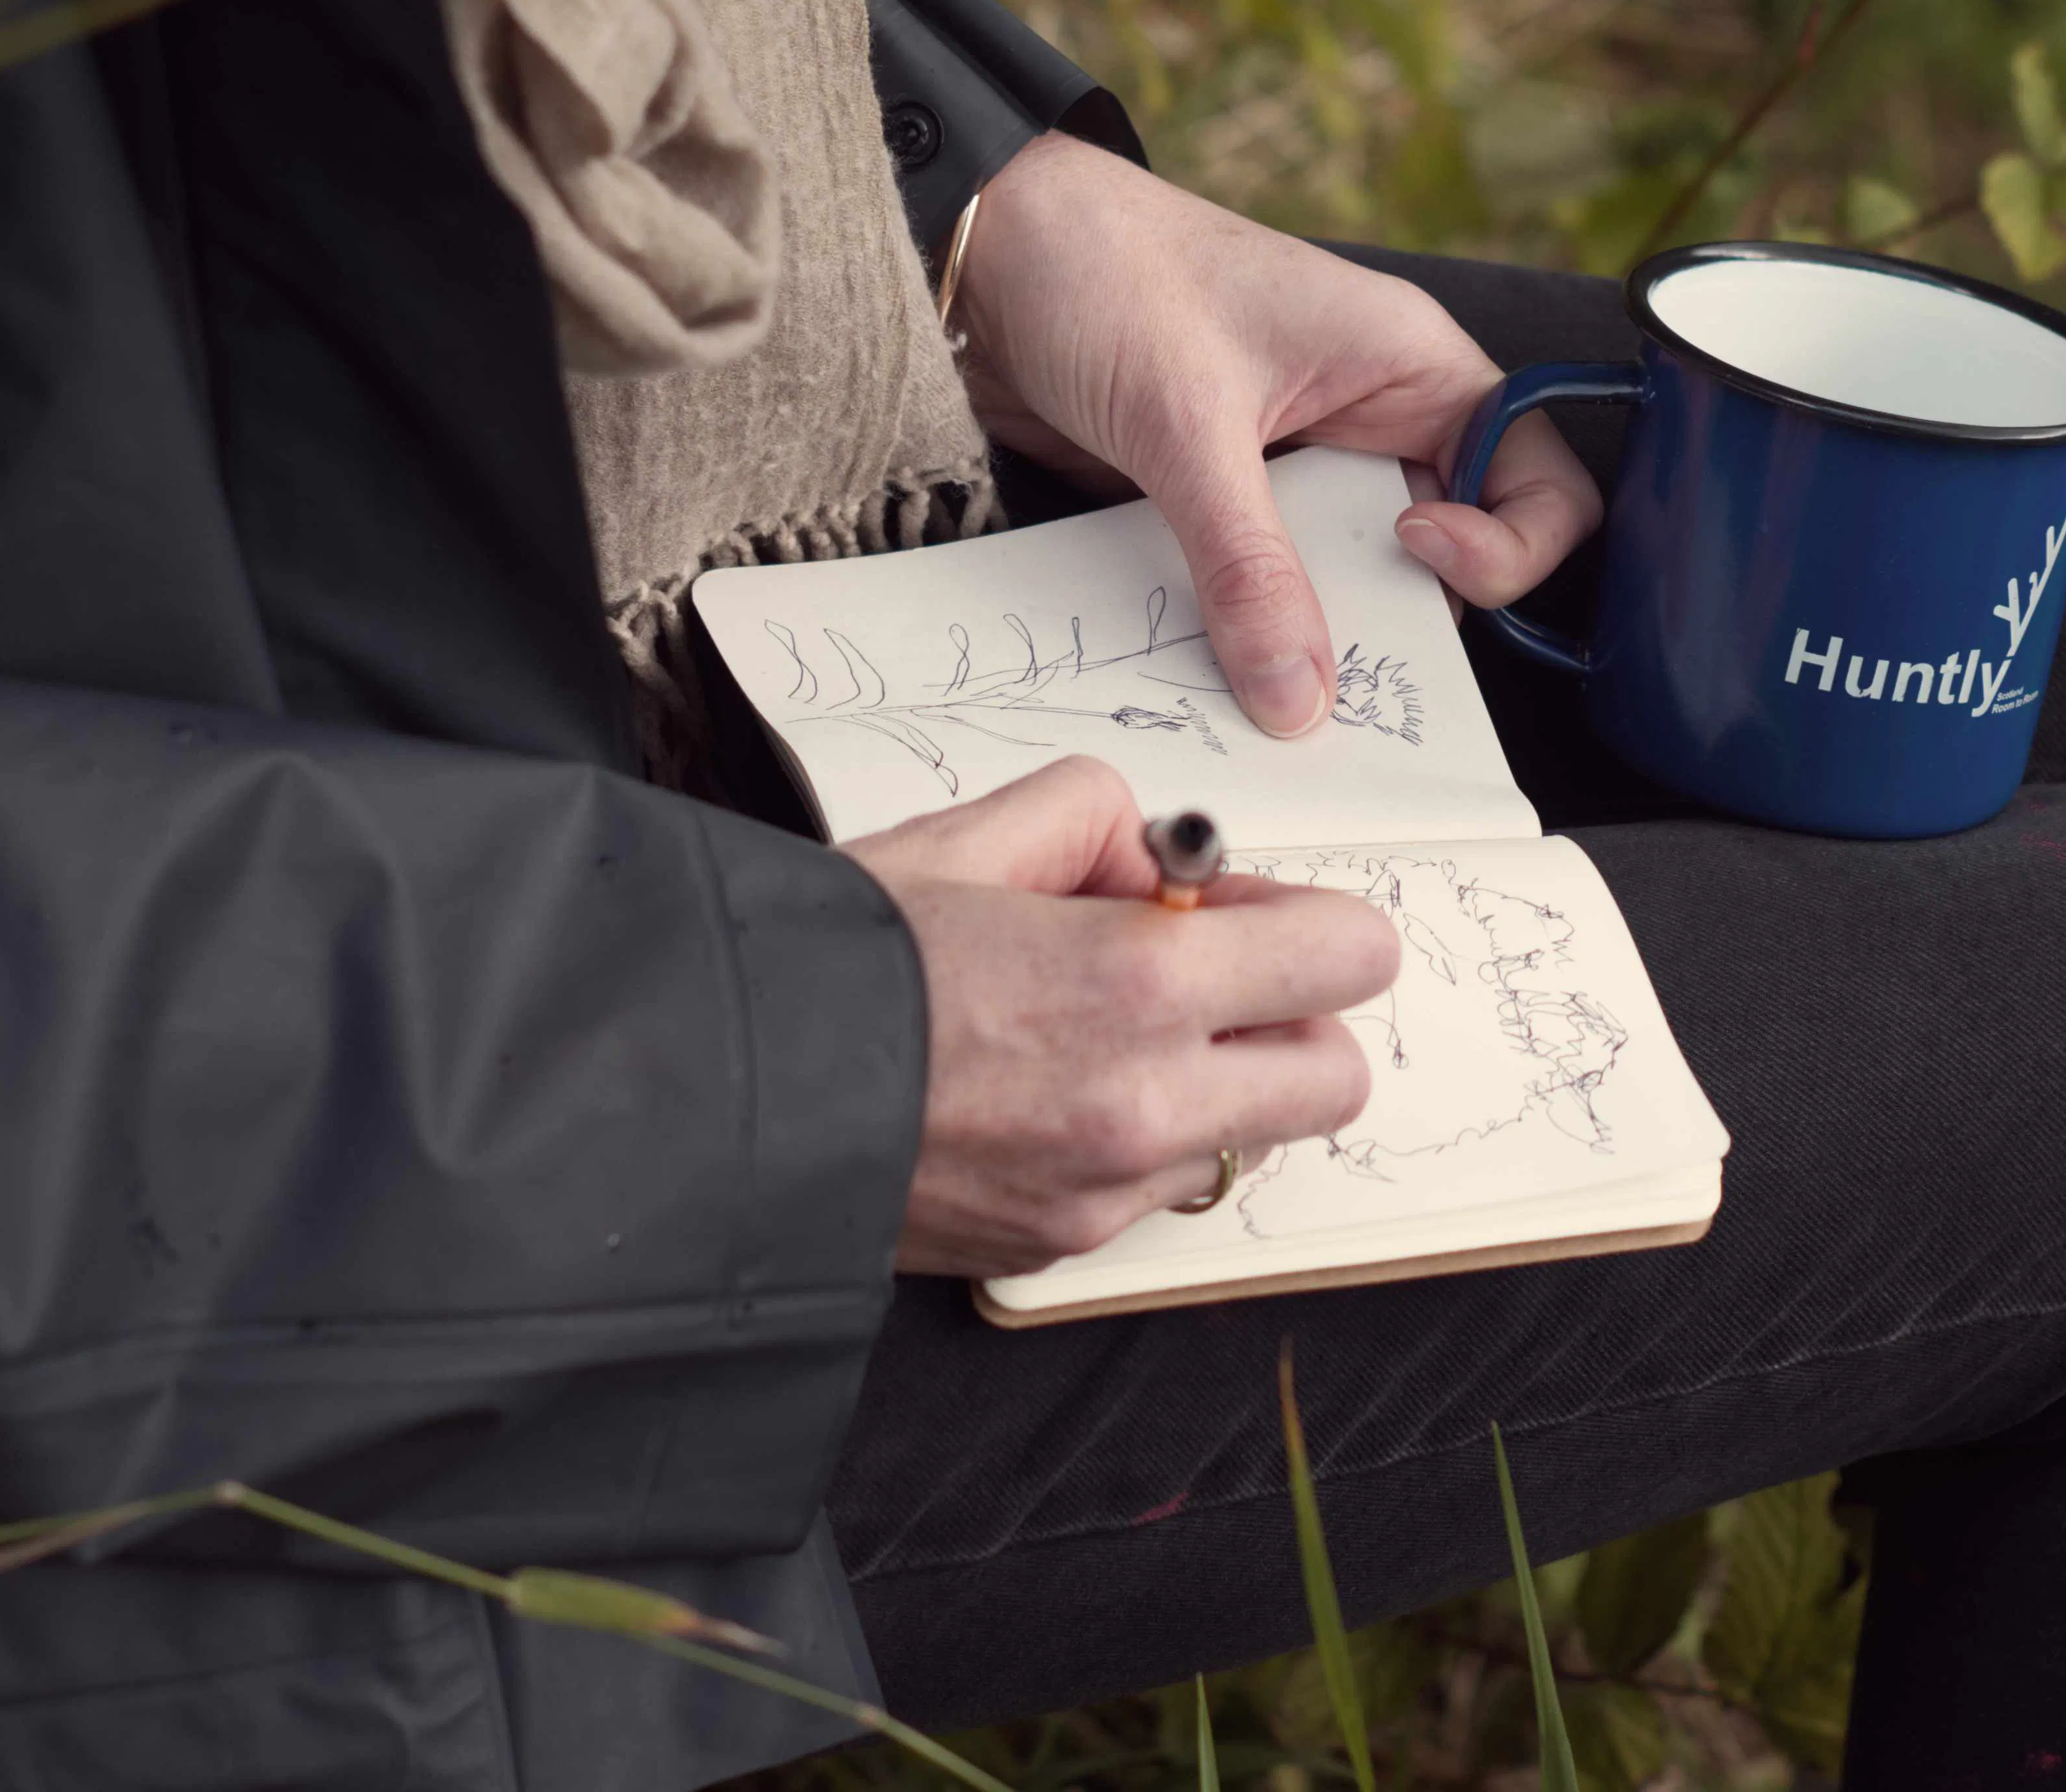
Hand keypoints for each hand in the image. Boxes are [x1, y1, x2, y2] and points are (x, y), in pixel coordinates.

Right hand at [845, 757, 1393, 1278]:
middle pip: (1335, 1077)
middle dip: (1291, 1020)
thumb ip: (1094, 819)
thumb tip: (1153, 858)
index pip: (1351, 957)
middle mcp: (1147, 1103)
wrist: (714, 1098)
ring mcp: (1108, 1190)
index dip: (1309, 921)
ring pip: (1247, 1143)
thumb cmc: (830, 965)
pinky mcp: (1062, 1246)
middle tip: (1202, 980)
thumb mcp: (969, 835)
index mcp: (1142, 983)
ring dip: (1212, 1089)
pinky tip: (1044, 1097)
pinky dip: (1132, 1145)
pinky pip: (1154, 1192)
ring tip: (1099, 1039)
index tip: (1236, 907)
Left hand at [955, 133, 1601, 735]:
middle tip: (1339, 662)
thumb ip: (1247, 568)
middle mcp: (1375, 419)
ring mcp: (1303, 465)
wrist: (980, 253)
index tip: (1415, 554)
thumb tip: (1298, 698)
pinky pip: (1271, 588)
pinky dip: (1250, 630)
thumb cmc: (1105, 271)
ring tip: (1267, 675)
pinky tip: (1211, 654)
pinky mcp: (1230, 502)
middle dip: (1408, 620)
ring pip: (1356, 584)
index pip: (1540, 476)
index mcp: (1412, 365)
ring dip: (1319, 636)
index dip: (1507, 541)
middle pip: (1455, 552)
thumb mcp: (1188, 424)